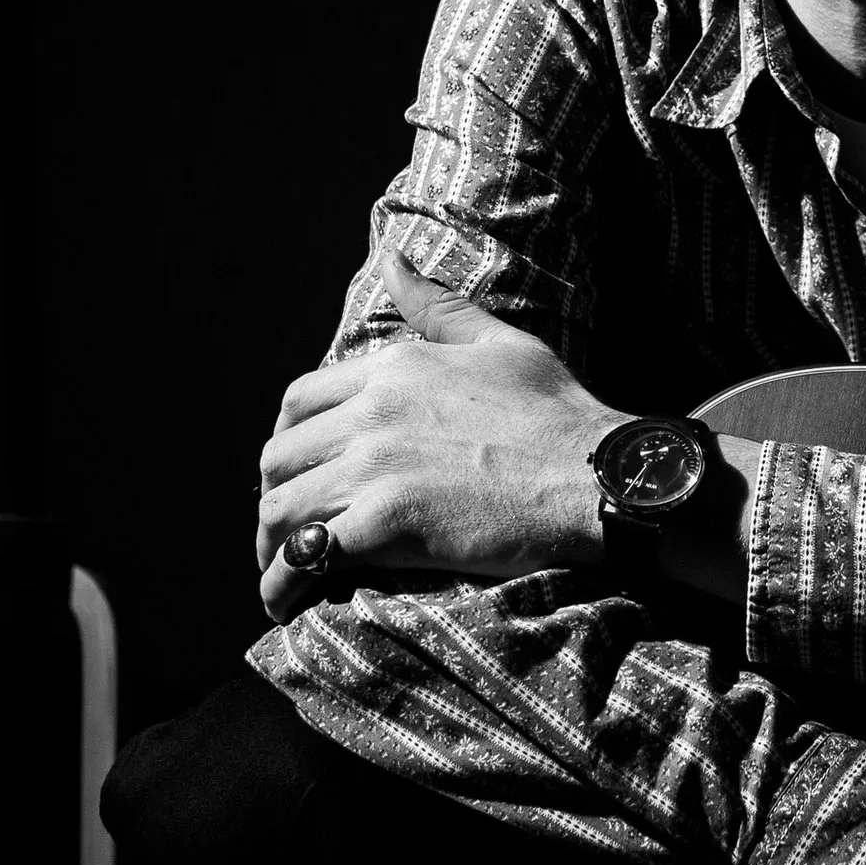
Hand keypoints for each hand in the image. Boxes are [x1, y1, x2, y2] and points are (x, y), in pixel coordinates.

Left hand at [256, 253, 620, 621]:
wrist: (596, 476)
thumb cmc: (559, 414)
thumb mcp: (499, 343)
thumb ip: (439, 307)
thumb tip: (391, 260)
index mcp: (393, 368)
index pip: (300, 401)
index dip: (288, 442)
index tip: (298, 471)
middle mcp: (372, 412)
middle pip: (279, 457)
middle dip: (274, 495)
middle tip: (289, 530)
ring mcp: (376, 467)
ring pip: (282, 508)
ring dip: (270, 546)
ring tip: (280, 573)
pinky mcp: (386, 523)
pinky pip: (309, 557)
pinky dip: (283, 585)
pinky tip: (284, 604)